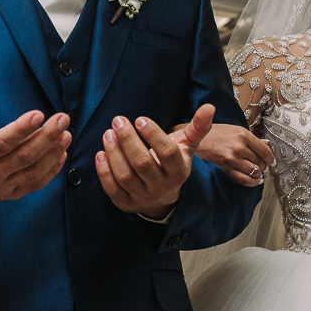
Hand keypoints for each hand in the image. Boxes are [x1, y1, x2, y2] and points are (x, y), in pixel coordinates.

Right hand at [0, 74, 70, 201]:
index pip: (1, 143)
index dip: (20, 130)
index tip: (39, 114)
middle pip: (23, 157)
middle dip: (46, 137)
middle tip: (62, 119)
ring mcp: (2, 186)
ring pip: (33, 171)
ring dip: (53, 153)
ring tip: (66, 133)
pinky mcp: (12, 192)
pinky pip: (36, 183)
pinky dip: (51, 170)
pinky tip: (62, 153)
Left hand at [96, 104, 214, 218]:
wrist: (162, 197)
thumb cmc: (171, 163)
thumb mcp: (185, 146)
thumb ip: (196, 127)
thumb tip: (209, 107)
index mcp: (179, 171)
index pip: (167, 152)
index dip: (153, 135)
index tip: (140, 119)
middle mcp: (162, 187)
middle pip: (142, 163)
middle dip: (128, 140)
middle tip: (118, 120)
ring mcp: (143, 197)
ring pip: (125, 176)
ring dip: (114, 152)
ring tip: (108, 133)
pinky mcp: (126, 204)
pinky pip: (112, 189)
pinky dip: (104, 171)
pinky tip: (100, 153)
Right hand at [193, 124, 273, 186]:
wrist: (194, 137)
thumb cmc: (214, 133)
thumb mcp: (233, 129)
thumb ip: (251, 138)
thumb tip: (266, 144)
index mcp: (243, 134)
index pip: (264, 150)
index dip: (270, 158)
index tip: (270, 162)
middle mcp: (239, 146)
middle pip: (260, 161)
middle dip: (263, 166)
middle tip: (262, 167)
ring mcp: (231, 158)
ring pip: (253, 171)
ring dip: (258, 175)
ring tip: (257, 174)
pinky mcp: (225, 167)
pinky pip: (243, 179)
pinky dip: (252, 182)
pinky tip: (254, 181)